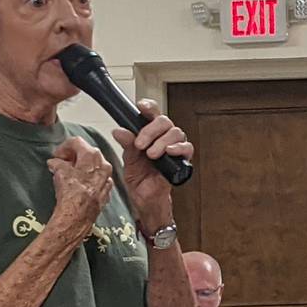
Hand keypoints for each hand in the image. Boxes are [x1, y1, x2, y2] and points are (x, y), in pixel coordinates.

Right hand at [47, 136, 113, 243]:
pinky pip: (98, 179)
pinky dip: (88, 179)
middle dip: (74, 156)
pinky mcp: (106, 191)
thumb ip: (58, 163)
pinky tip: (79, 184)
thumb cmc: (70, 193)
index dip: (64, 147)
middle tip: (62, 162)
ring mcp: (107, 178)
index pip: (77, 142)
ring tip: (69, 173)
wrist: (78, 216)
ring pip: (94, 166)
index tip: (57, 155)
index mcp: (92, 156)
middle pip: (88, 152)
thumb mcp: (59, 172)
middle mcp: (103, 165)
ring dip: (82, 167)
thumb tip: (55, 163)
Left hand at [111, 101, 192, 231]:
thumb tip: (119, 131)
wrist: (147, 200)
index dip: (149, 107)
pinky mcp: (183, 160)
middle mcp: (163, 138)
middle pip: (164, 120)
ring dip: (161, 141)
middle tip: (140, 143)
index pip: (152, 114)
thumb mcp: (129, 161)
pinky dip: (178, 148)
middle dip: (151, 130)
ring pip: (176, 132)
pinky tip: (168, 152)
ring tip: (151, 154)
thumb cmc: (140, 180)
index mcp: (149, 135)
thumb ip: (127, 145)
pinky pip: (187, 147)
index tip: (141, 106)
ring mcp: (174, 148)